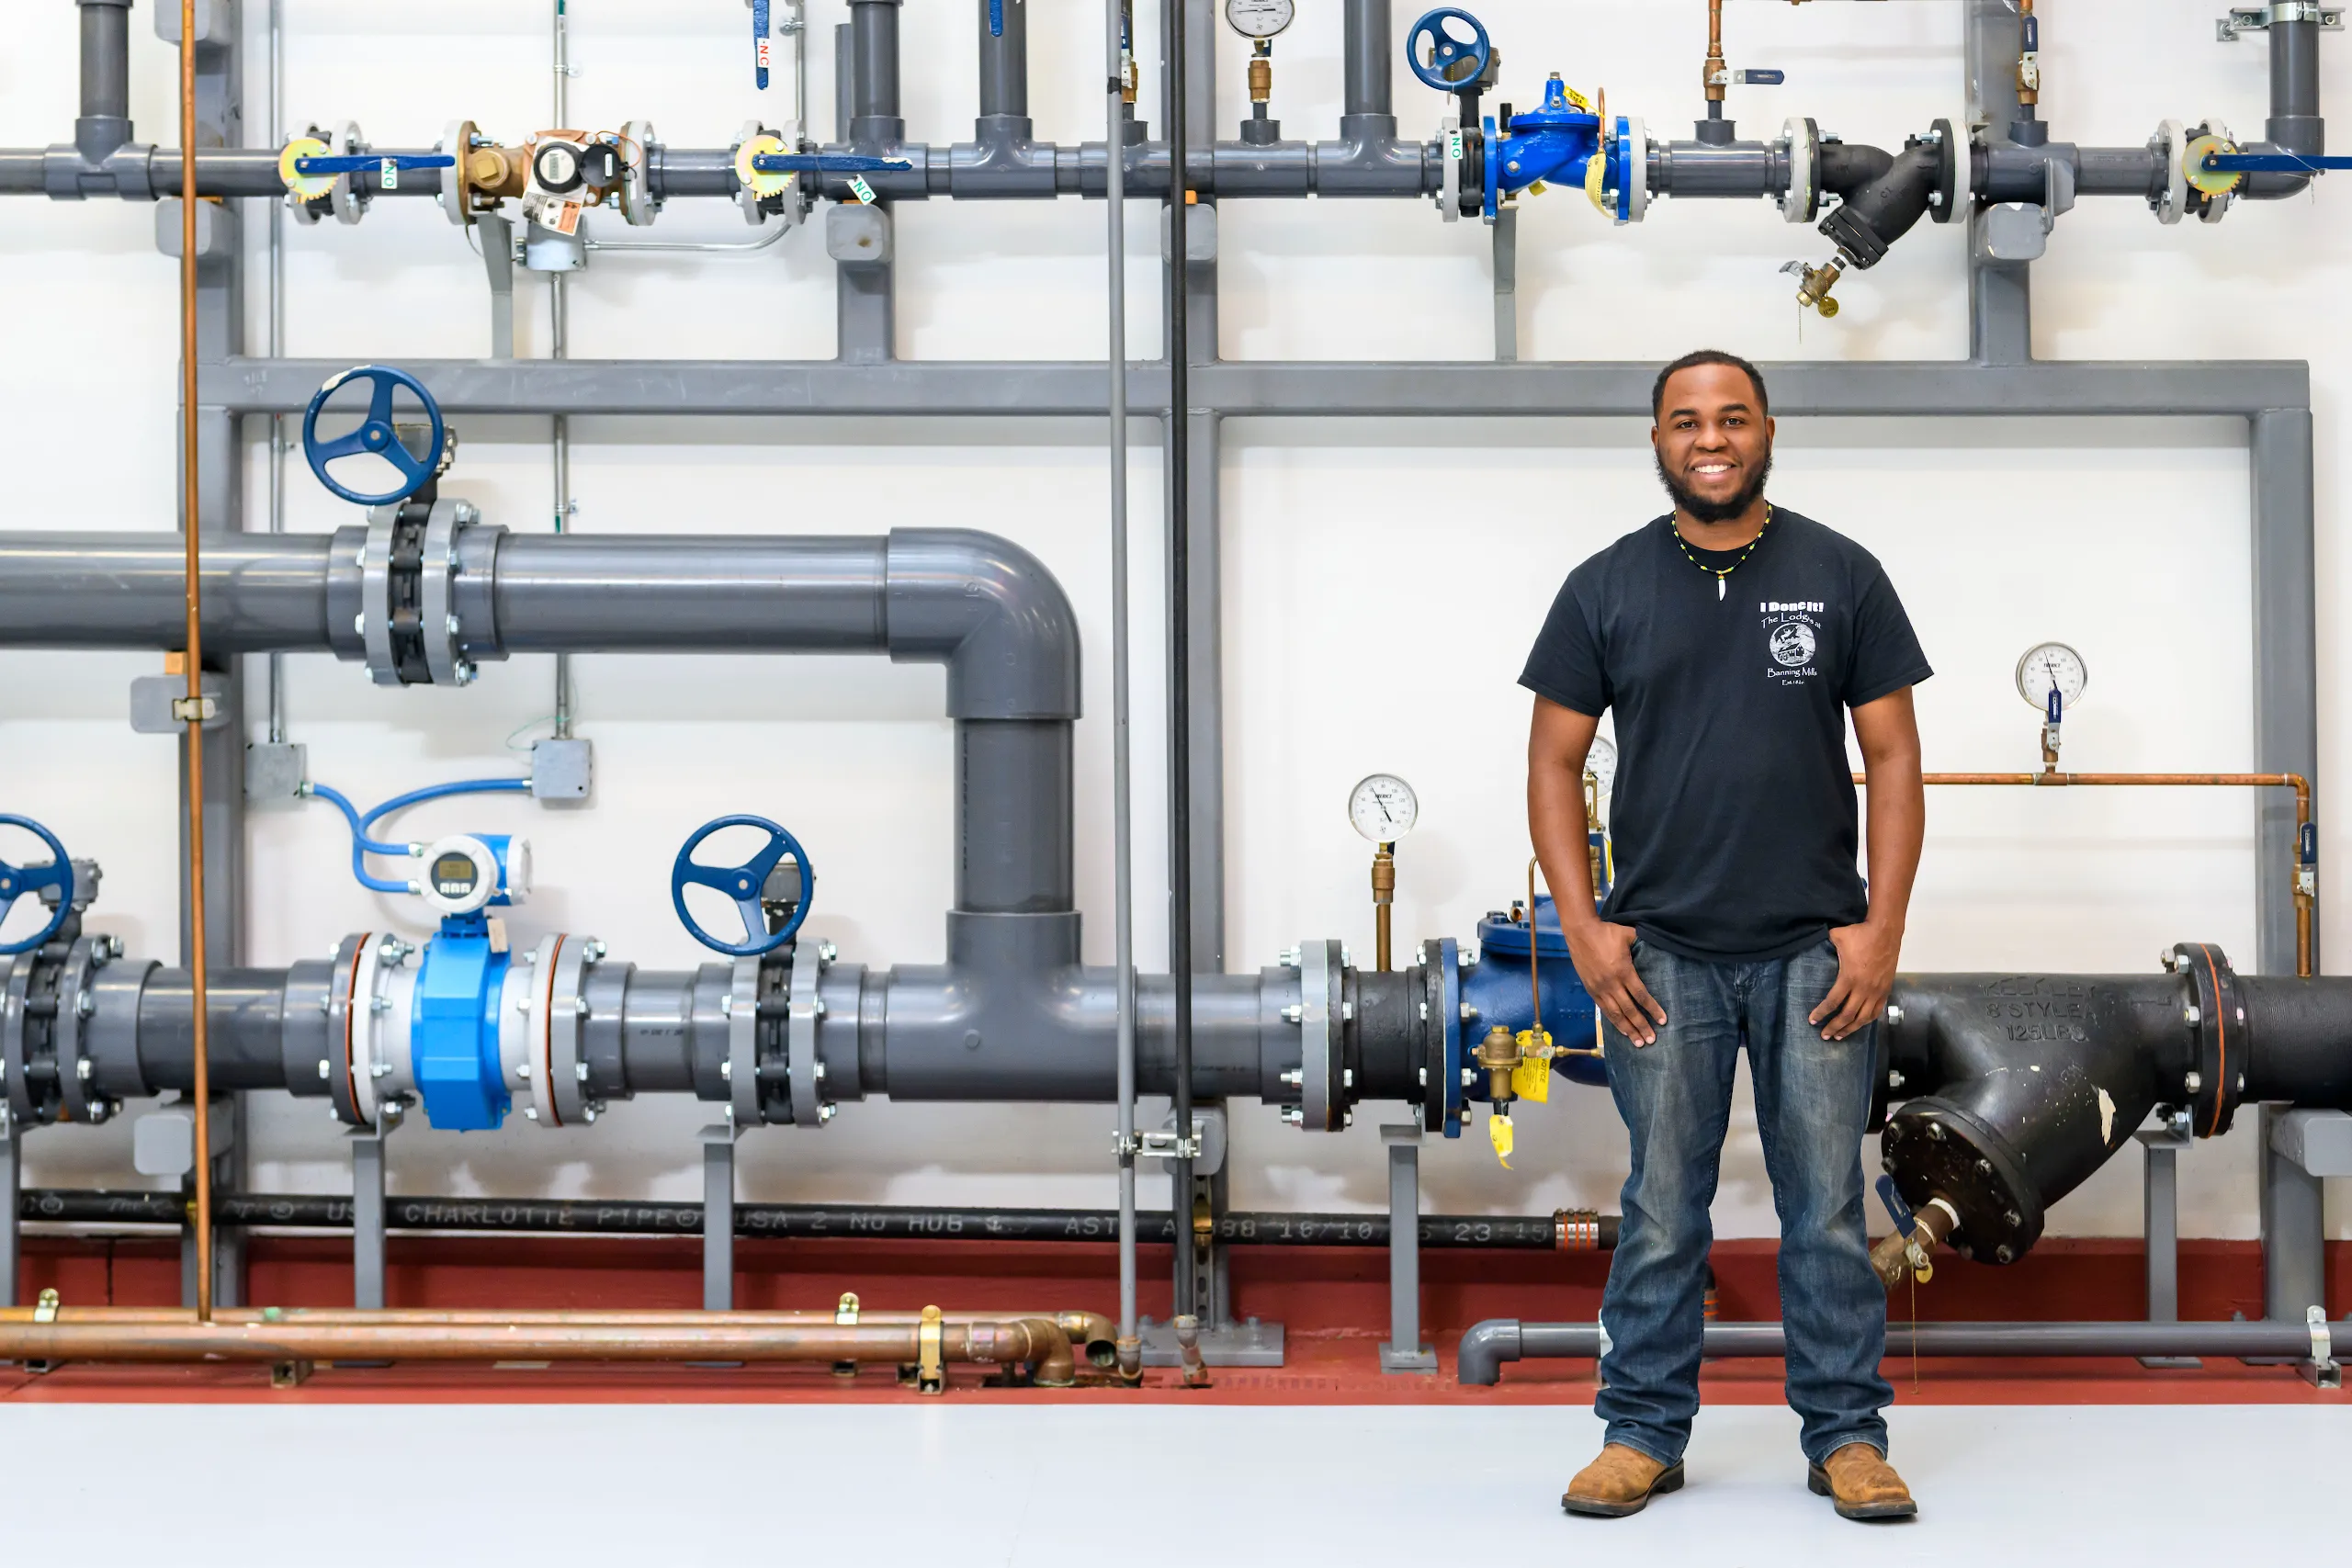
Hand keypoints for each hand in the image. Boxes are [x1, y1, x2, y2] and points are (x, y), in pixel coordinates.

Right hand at [1563, 919, 1665, 1045]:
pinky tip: (1622, 1030)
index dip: (1653, 1009)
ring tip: (1638, 1042)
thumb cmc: (1606, 932)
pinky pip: (1604, 1009)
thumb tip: (1657, 946)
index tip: (1662, 1021)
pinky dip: (1614, 1021)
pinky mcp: (1591, 989)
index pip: (1641, 995)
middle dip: (1642, 1026)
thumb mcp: (1628, 935)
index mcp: (1623, 971)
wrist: (1580, 932)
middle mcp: (1612, 983)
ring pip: (1616, 1013)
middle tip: (1652, 1040)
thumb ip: (1642, 944)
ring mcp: (1600, 988)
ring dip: (1628, 1029)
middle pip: (1629, 1010)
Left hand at [1810, 921, 1901, 1040]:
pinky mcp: (1886, 989)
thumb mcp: (1836, 937)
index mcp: (1849, 978)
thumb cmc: (1860, 933)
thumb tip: (1812, 942)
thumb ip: (1824, 945)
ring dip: (1850, 1029)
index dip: (1821, 1013)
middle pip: (1847, 1015)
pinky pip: (1876, 1011)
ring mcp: (1876, 991)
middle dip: (1834, 1027)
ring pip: (1863, 1018)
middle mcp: (1863, 989)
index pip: (1832, 1002)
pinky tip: (1859, 1024)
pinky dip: (1867, 1021)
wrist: (1885, 930)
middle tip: (1824, 1035)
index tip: (1812, 1020)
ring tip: (1840, 1036)